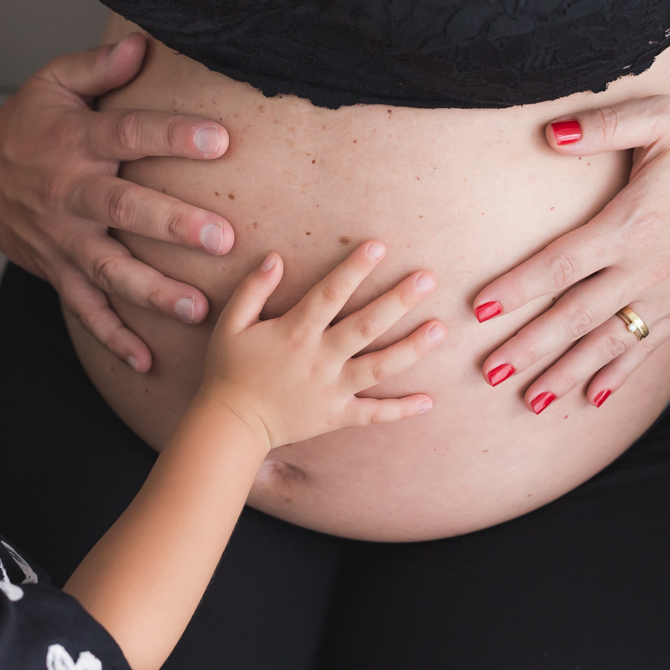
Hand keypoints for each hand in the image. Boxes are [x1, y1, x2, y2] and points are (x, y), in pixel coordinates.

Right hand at [0, 33, 233, 372]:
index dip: (172, 134)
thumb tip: (144, 44)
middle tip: (222, 238)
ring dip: (153, 292)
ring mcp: (63, 239)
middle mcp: (71, 193)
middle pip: (124, 209)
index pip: (128, 134)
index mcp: (76, 141)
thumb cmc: (25, 125)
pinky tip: (148, 362)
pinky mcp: (57, 271)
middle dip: (173, 225)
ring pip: (109, 270)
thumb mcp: (53, 82)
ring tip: (198, 308)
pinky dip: (114, 338)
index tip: (220, 138)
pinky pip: (85, 310)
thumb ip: (98, 66)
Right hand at [197, 242, 446, 448]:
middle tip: (428, 279)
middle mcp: (319, 359)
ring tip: (440, 329)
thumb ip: (253, 289)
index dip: (354, 269)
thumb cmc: (229, 370)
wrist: (230, 423)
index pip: (330, 294)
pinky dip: (400, 410)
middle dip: (398, 301)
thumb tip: (276, 257)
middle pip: (366, 326)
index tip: (379, 246)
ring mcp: (331, 390)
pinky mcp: (336, 416)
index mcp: (294, 332)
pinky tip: (429, 401)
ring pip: (379, 368)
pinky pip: (373, 415)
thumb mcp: (231, 324)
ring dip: (412, 349)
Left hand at [472, 95, 669, 411]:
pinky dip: (619, 374)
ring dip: (567, 373)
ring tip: (532, 402)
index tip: (480, 308)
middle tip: (490, 372)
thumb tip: (550, 133)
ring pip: (608, 343)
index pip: (561, 264)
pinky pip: (646, 346)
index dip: (518, 287)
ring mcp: (667, 292)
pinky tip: (593, 398)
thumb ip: (603, 126)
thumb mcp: (657, 118)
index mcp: (631, 225)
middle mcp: (646, 268)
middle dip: (530, 347)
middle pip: (576, 316)